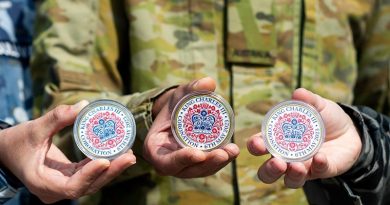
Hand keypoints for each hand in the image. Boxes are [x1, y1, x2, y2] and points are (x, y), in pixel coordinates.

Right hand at [0, 101, 135, 202]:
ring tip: (129, 155)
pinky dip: (102, 167)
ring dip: (111, 170)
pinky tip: (118, 155)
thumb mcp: (34, 128)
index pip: (71, 186)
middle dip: (110, 172)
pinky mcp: (67, 180)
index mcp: (42, 183)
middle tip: (129, 156)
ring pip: (91, 183)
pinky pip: (88, 176)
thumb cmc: (17, 142)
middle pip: (87, 186)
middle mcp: (54, 191)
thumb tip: (84, 104)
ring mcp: (61, 188)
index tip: (105, 161)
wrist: (6, 152)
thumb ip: (57, 117)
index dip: (89, 175)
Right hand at [144, 77, 239, 177]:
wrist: (178, 114)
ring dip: (217, 163)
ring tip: (232, 151)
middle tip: (223, 153)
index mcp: (155, 149)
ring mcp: (182, 167)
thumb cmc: (174, 105)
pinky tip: (233, 151)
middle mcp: (168, 163)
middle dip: (207, 163)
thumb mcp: (179, 94)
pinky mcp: (195, 166)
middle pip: (187, 170)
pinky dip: (220, 160)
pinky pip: (208, 166)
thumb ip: (191, 88)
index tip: (199, 154)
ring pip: (200, 170)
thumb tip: (208, 82)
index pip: (167, 161)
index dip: (182, 159)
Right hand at [247, 88, 361, 187]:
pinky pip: (316, 174)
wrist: (350, 131)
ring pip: (289, 180)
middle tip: (278, 163)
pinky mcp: (320, 171)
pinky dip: (318, 166)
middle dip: (269, 170)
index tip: (258, 144)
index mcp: (277, 140)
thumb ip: (308, 100)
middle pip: (268, 172)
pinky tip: (320, 157)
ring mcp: (302, 167)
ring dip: (291, 176)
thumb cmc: (325, 118)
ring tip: (297, 166)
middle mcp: (285, 157)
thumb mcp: (317, 105)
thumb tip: (298, 93)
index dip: (255, 146)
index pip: (259, 145)